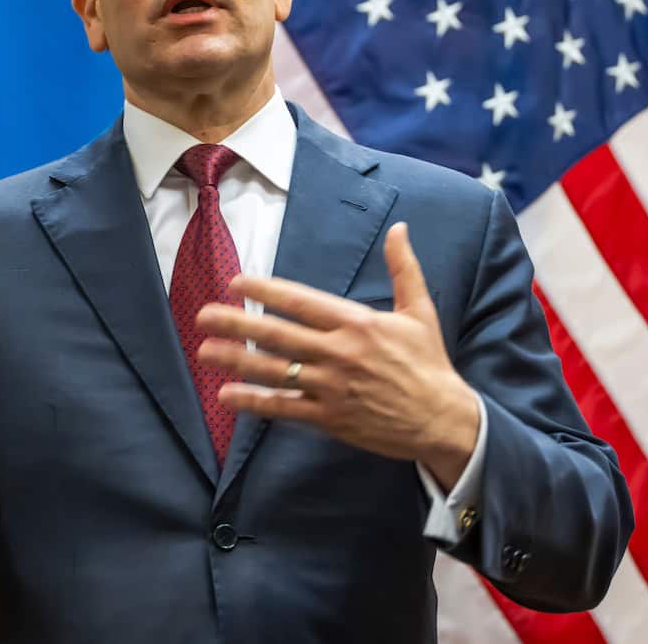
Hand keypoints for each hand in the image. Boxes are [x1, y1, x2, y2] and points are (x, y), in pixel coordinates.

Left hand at [195, 222, 478, 490]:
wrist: (443, 419)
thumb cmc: (429, 363)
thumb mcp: (419, 311)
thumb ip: (404, 268)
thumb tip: (400, 228)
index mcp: (357, 323)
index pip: (301, 302)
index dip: (266, 291)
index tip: (237, 282)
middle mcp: (339, 353)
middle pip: (278, 335)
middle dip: (237, 324)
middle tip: (203, 316)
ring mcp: (331, 387)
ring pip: (275, 371)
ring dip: (236, 361)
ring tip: (204, 352)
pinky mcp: (329, 417)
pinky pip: (285, 408)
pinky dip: (255, 402)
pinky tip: (227, 396)